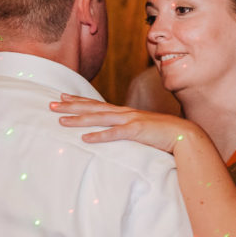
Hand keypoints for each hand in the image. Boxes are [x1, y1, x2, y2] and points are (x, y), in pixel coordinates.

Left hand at [49, 94, 197, 152]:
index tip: (62, 97)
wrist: (185, 135)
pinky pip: (115, 134)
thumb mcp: (142, 130)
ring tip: (61, 121)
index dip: (78, 100)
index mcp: (125, 113)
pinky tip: (85, 139)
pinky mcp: (137, 131)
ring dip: (79, 119)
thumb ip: (129, 130)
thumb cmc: (164, 135)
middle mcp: (125, 113)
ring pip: (99, 118)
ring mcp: (131, 120)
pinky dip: (99, 136)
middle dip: (71, 106)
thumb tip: (117, 134)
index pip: (97, 104)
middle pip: (93, 108)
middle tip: (50, 105)